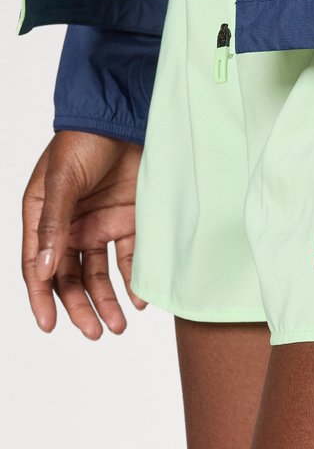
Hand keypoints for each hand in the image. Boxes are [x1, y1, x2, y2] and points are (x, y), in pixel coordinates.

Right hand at [21, 130, 147, 338]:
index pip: (38, 266)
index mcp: (43, 216)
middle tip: (95, 332)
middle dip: (80, 306)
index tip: (50, 324)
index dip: (42, 297)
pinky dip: (133, 280)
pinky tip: (140, 298)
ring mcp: (101, 224)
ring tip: (118, 325)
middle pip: (70, 277)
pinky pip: (130, 258)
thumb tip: (46, 270)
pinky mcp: (130, 221)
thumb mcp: (63, 181)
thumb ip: (54, 225)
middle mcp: (70, 225)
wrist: (127, 117)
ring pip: (100, 274)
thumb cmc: (84, 140)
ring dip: (107, 300)